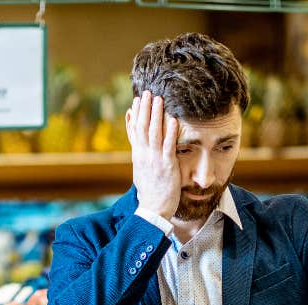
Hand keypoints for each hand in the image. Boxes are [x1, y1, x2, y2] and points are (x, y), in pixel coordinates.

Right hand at [129, 91, 179, 219]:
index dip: (135, 113)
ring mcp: (155, 160)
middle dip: (144, 108)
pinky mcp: (166, 166)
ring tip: (159, 99)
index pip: (134, 130)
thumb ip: (138, 150)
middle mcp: (144, 155)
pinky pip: (168, 146)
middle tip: (148, 91)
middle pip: (142, 127)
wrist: (153, 209)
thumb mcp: (140, 168)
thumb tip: (134, 136)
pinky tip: (173, 119)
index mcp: (137, 155)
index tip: (137, 99)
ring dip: (156, 114)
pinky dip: (170, 132)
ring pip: (153, 133)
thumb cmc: (150, 190)